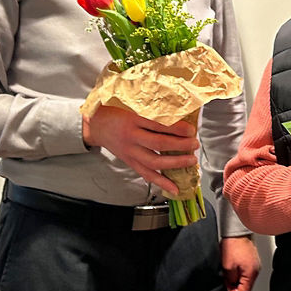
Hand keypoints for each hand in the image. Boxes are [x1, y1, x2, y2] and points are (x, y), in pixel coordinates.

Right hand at [82, 104, 198, 195]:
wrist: (95, 124)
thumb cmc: (114, 110)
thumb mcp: (130, 102)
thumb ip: (149, 105)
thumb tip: (177, 106)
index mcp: (132, 119)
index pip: (158, 125)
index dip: (176, 128)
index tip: (190, 129)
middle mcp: (131, 136)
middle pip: (159, 144)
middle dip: (180, 145)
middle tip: (194, 144)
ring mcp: (130, 152)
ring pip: (154, 161)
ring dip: (175, 163)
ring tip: (191, 160)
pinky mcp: (130, 162)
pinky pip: (147, 174)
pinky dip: (162, 182)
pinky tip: (175, 188)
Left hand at [220, 235, 260, 290]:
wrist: (237, 231)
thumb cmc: (233, 244)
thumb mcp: (227, 266)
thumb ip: (229, 280)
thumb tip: (230, 286)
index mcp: (251, 273)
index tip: (226, 286)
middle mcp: (255, 270)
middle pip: (245, 287)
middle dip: (233, 284)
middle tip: (225, 276)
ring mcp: (254, 264)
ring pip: (244, 279)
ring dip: (235, 276)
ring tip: (228, 268)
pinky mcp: (251, 260)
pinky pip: (244, 270)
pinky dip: (237, 270)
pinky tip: (232, 263)